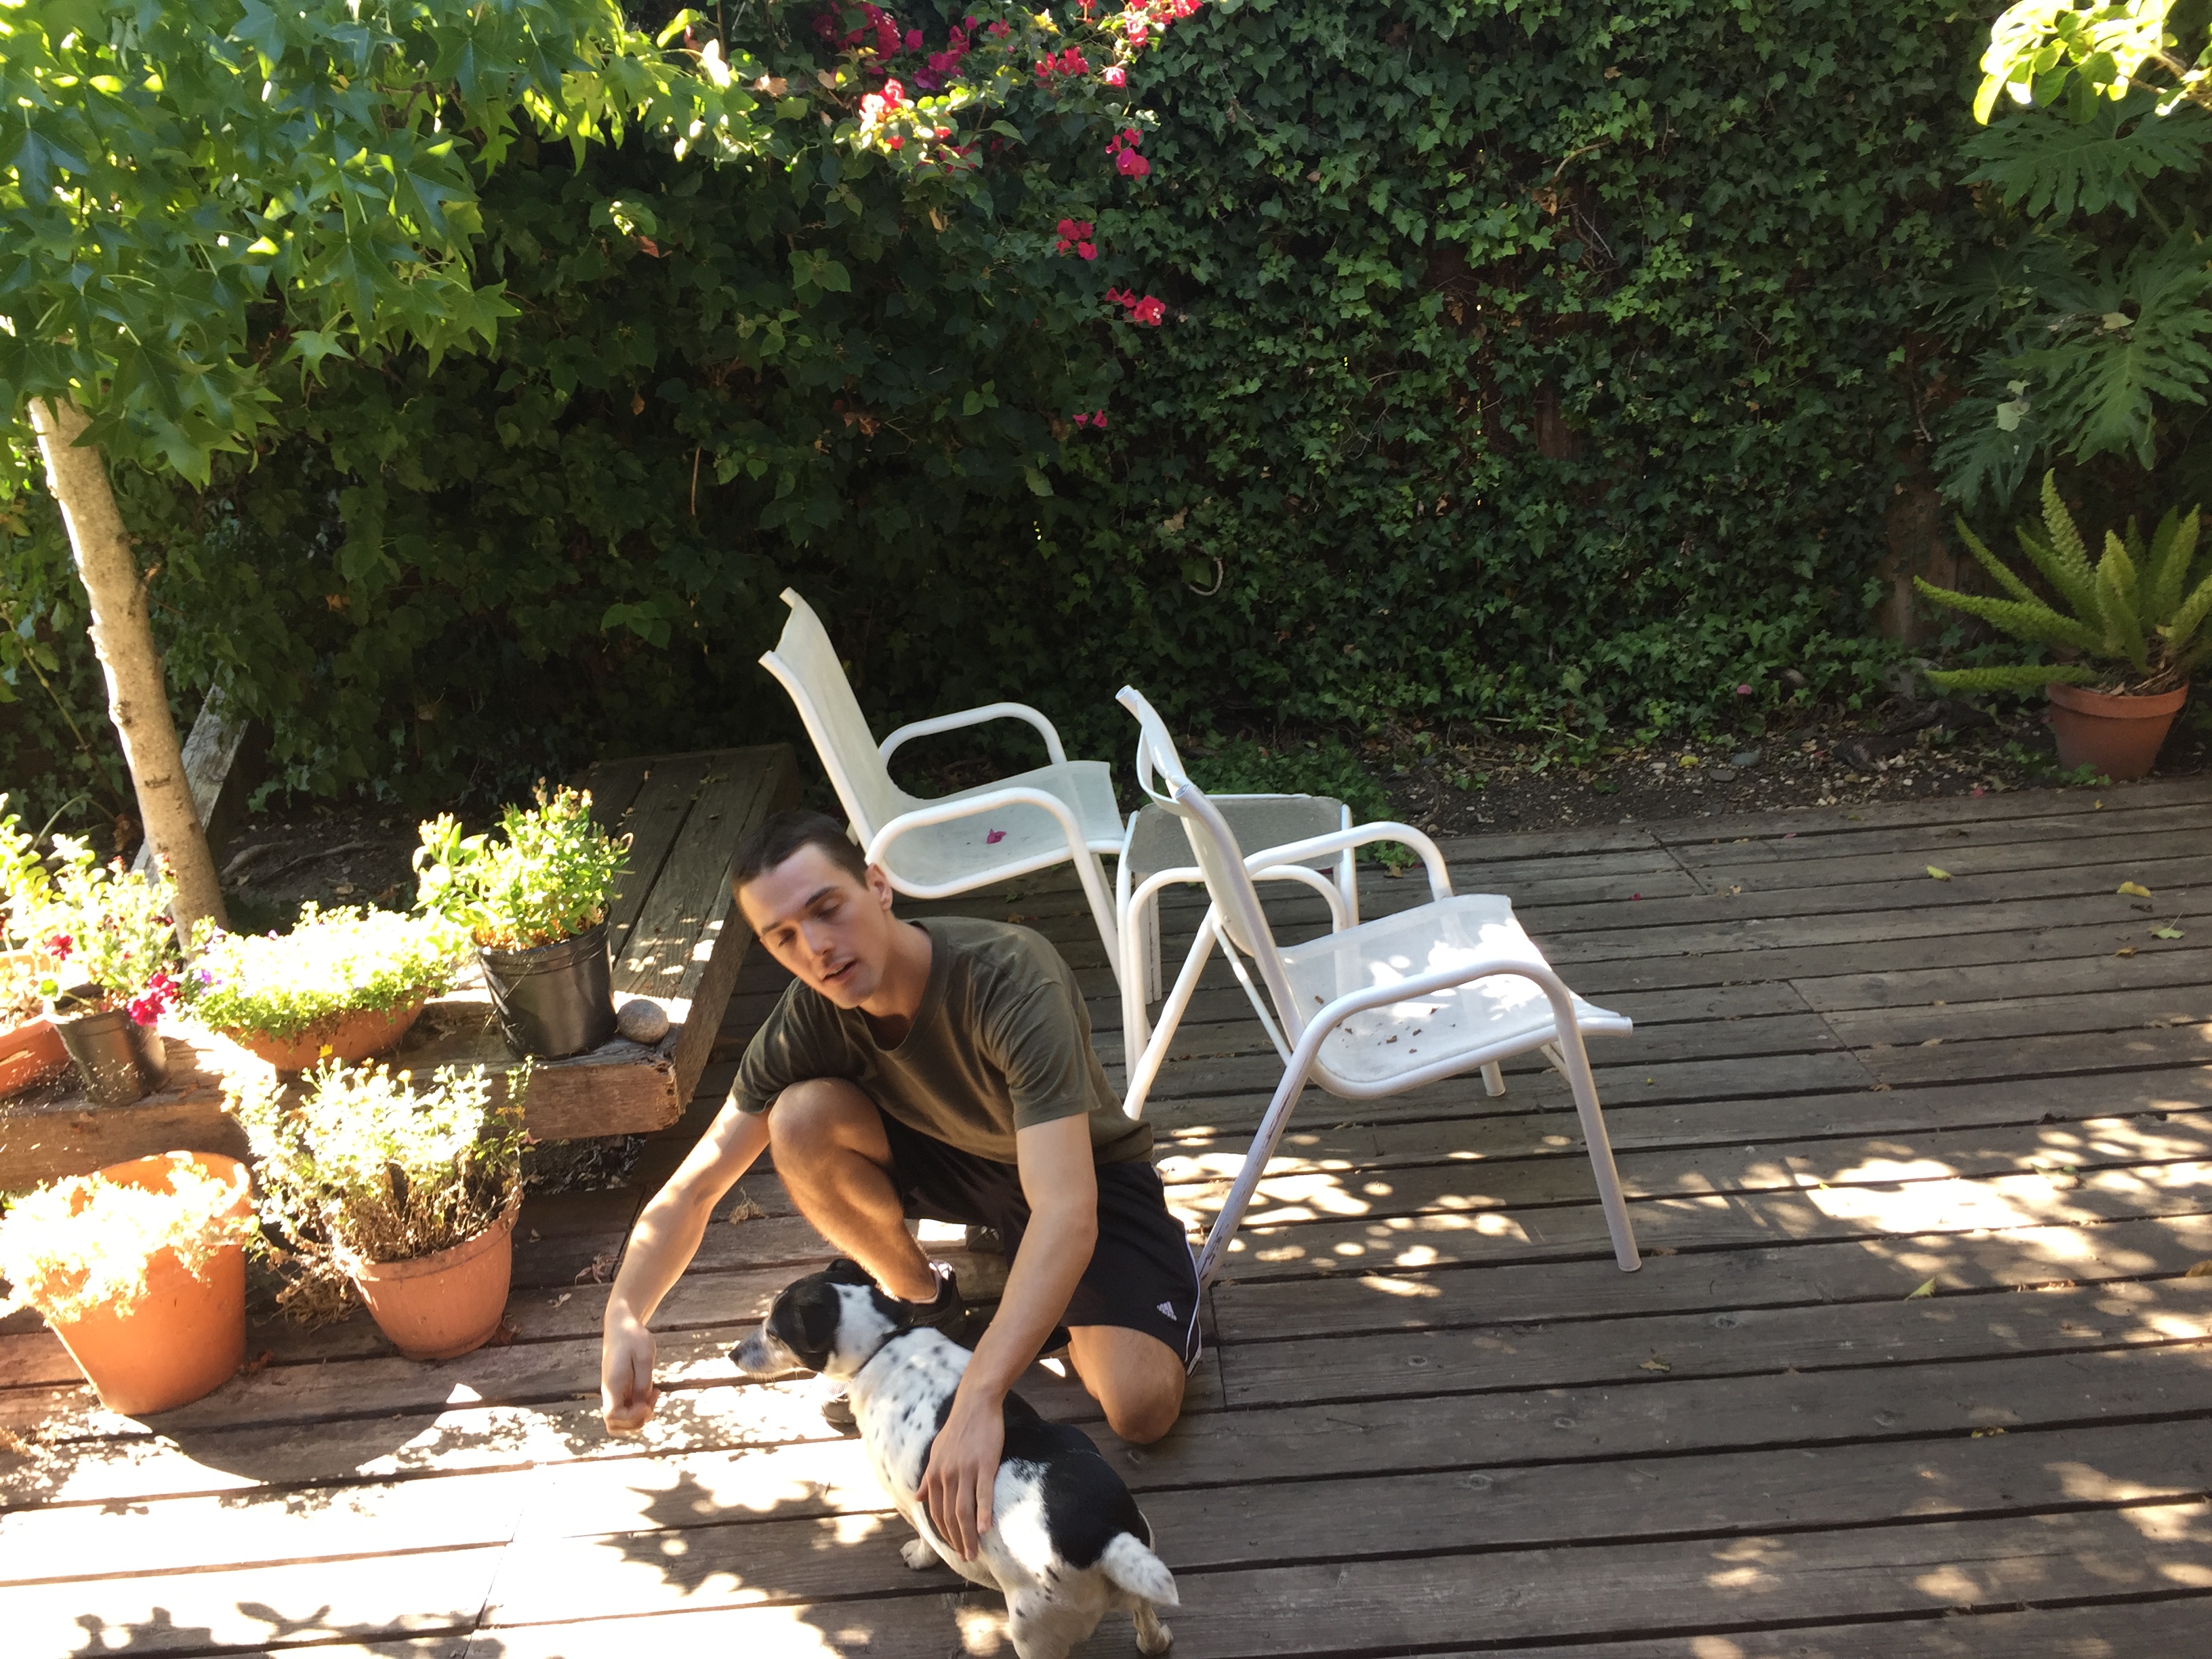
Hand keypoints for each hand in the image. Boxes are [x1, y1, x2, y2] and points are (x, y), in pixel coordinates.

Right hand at [600, 1311, 659, 1435]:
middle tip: (651, 1403)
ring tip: (654, 1397)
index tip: (646, 1403)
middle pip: (614, 1425)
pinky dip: (640, 1407)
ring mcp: (614, 1392)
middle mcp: (609, 1392)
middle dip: (636, 1422)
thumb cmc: (633, 1337)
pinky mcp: (620, 1389)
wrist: (622, 1324)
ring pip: (620, 1420)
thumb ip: (643, 1383)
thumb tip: (642, 1405)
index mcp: (612, 1384)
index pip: (612, 1417)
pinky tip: (653, 1392)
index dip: (631, 1418)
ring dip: (639, 1417)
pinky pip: (627, 1408)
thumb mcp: (645, 1357)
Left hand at [919, 1385, 1003, 1559]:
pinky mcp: (985, 1464)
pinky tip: (986, 1529)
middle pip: (949, 1516)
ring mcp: (966, 1470)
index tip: (953, 1547)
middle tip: (966, 1557)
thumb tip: (916, 1497)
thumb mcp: (937, 1452)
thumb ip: (927, 1477)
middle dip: (956, 1540)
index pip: (936, 1511)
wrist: (975, 1403)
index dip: (944, 1532)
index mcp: (935, 1474)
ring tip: (974, 1552)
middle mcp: (947, 1475)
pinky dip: (983, 1513)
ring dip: (968, 1535)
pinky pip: (983, 1493)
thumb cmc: (958, 1428)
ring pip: (964, 1510)